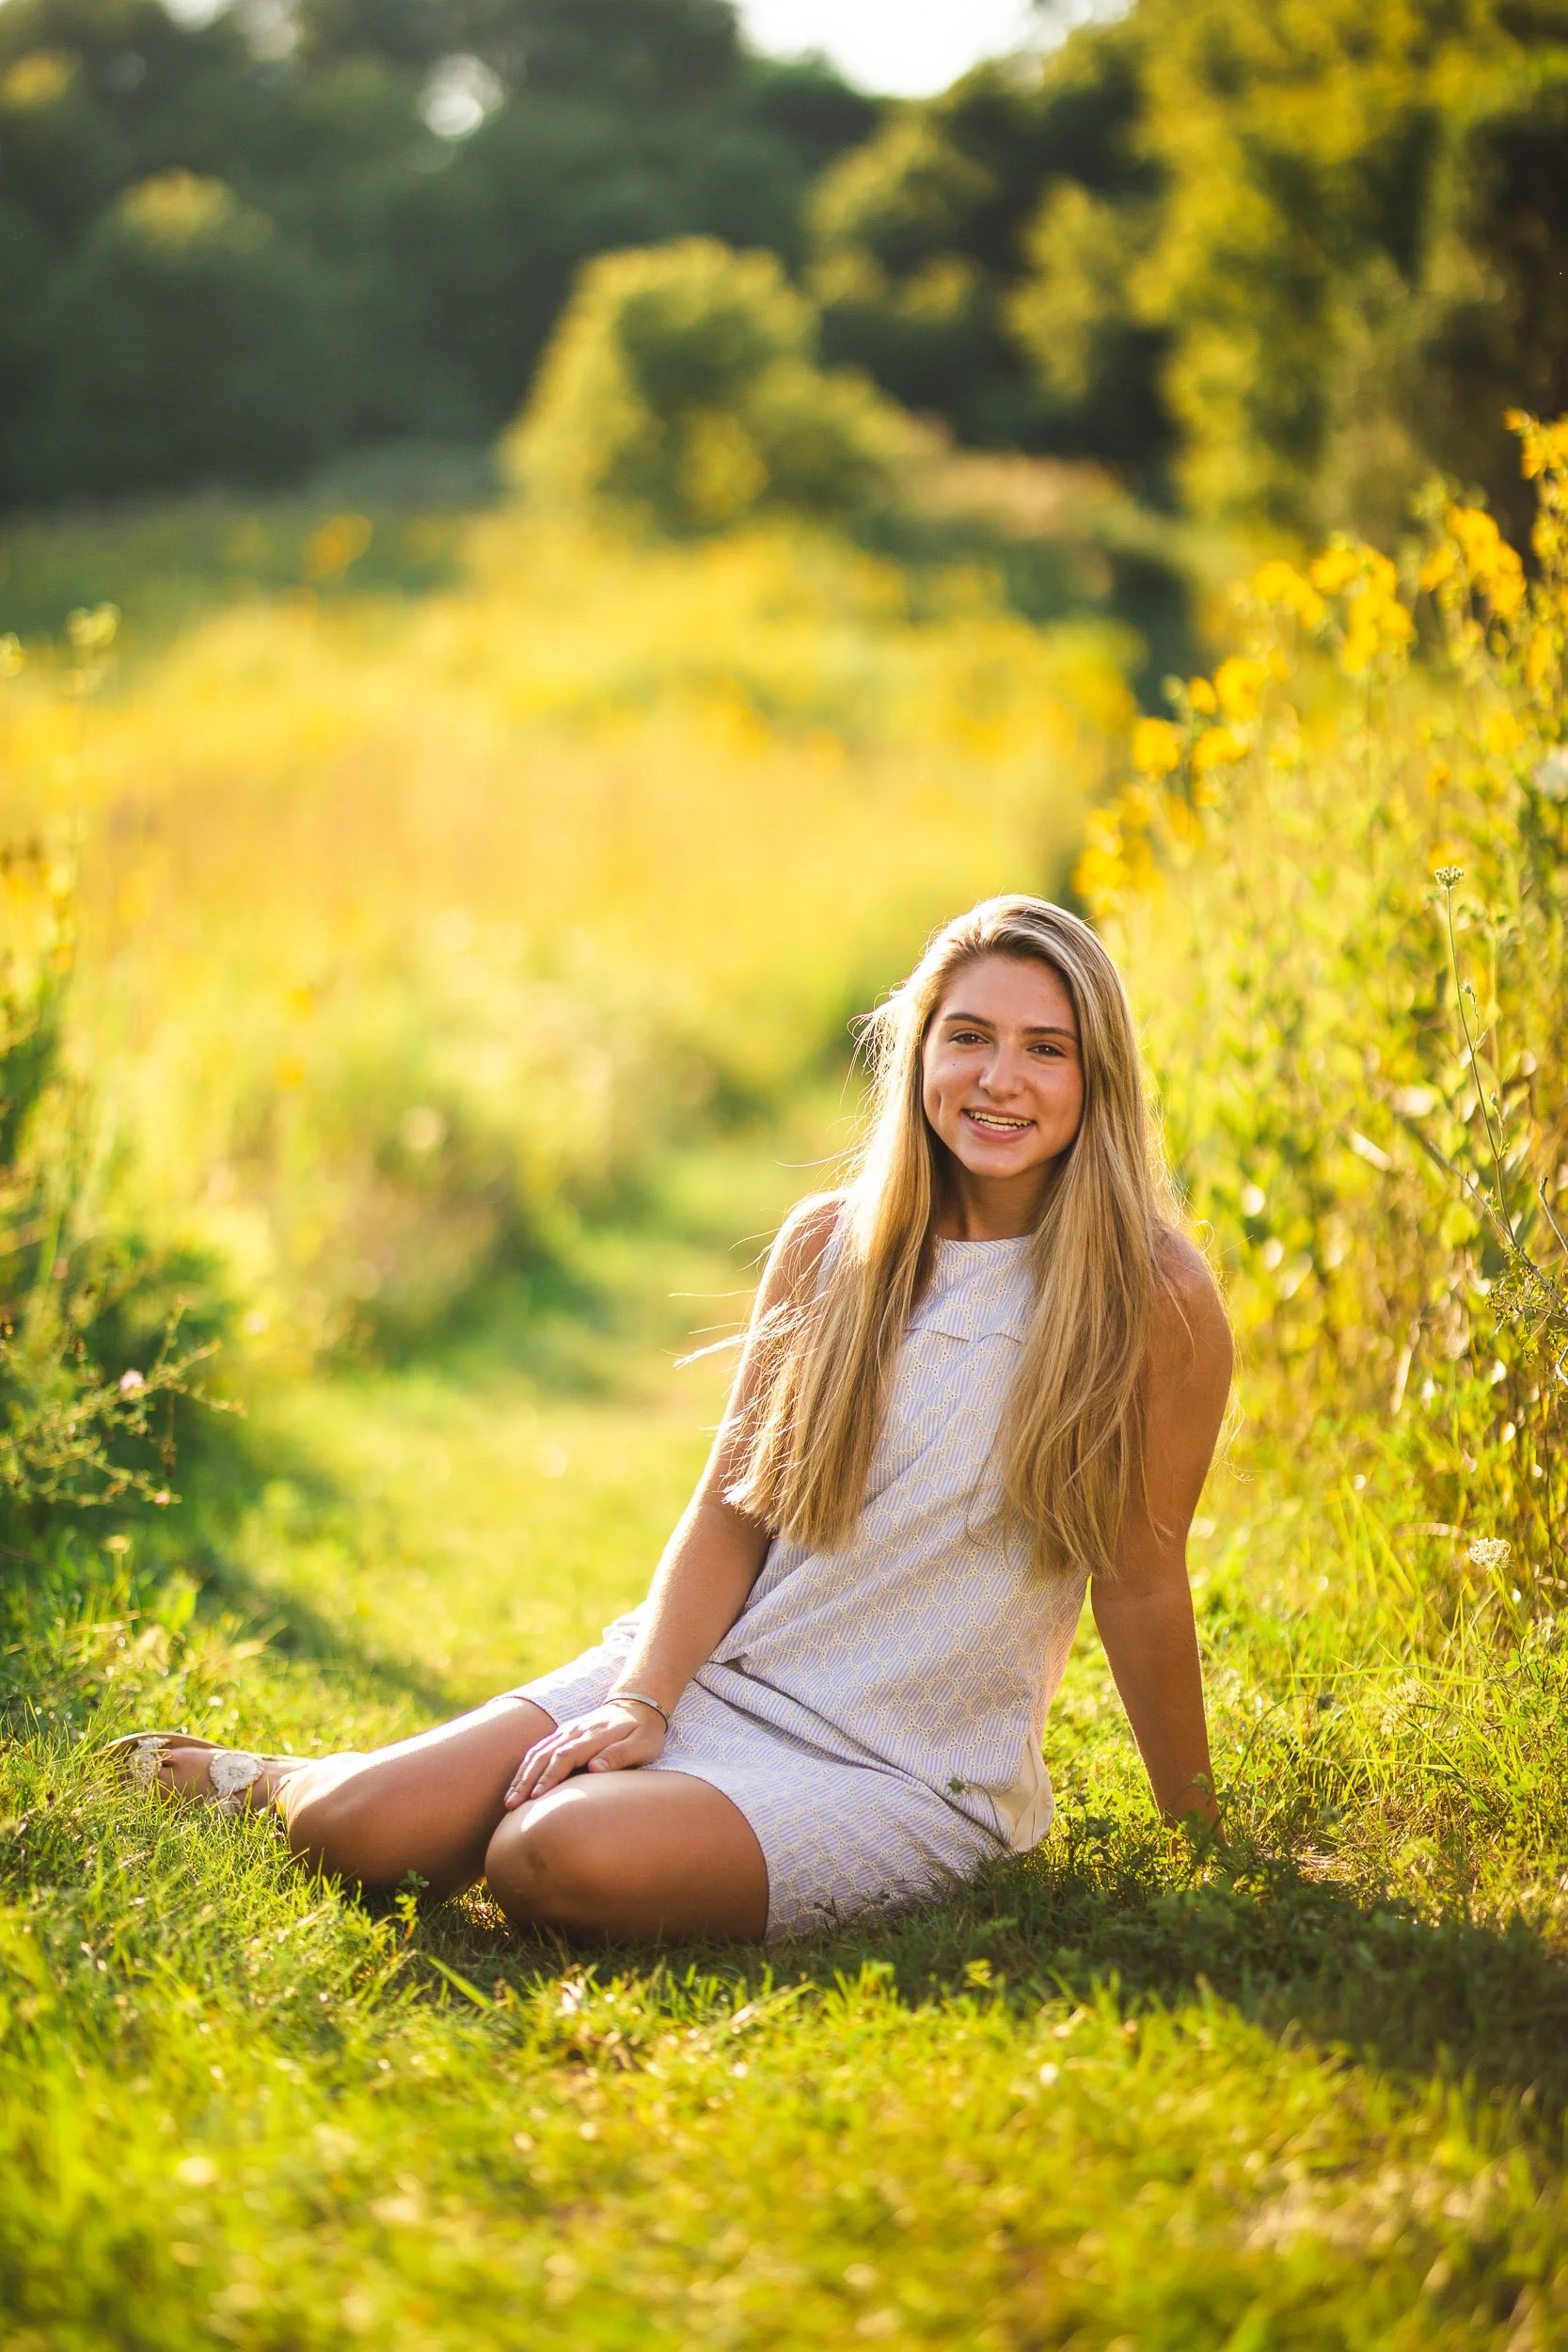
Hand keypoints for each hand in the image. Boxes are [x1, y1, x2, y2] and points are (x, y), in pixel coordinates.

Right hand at [502, 1701, 666, 1806]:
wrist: (638, 1705)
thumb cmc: (643, 1732)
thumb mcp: (642, 1744)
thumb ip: (619, 1755)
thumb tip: (594, 1768)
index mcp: (593, 1735)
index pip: (565, 1756)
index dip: (549, 1777)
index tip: (536, 1798)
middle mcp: (575, 1731)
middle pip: (544, 1755)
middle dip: (526, 1781)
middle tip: (512, 1805)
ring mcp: (567, 1731)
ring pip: (537, 1752)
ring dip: (522, 1776)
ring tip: (509, 1800)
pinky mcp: (563, 1735)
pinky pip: (539, 1749)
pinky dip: (526, 1767)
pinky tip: (519, 1784)